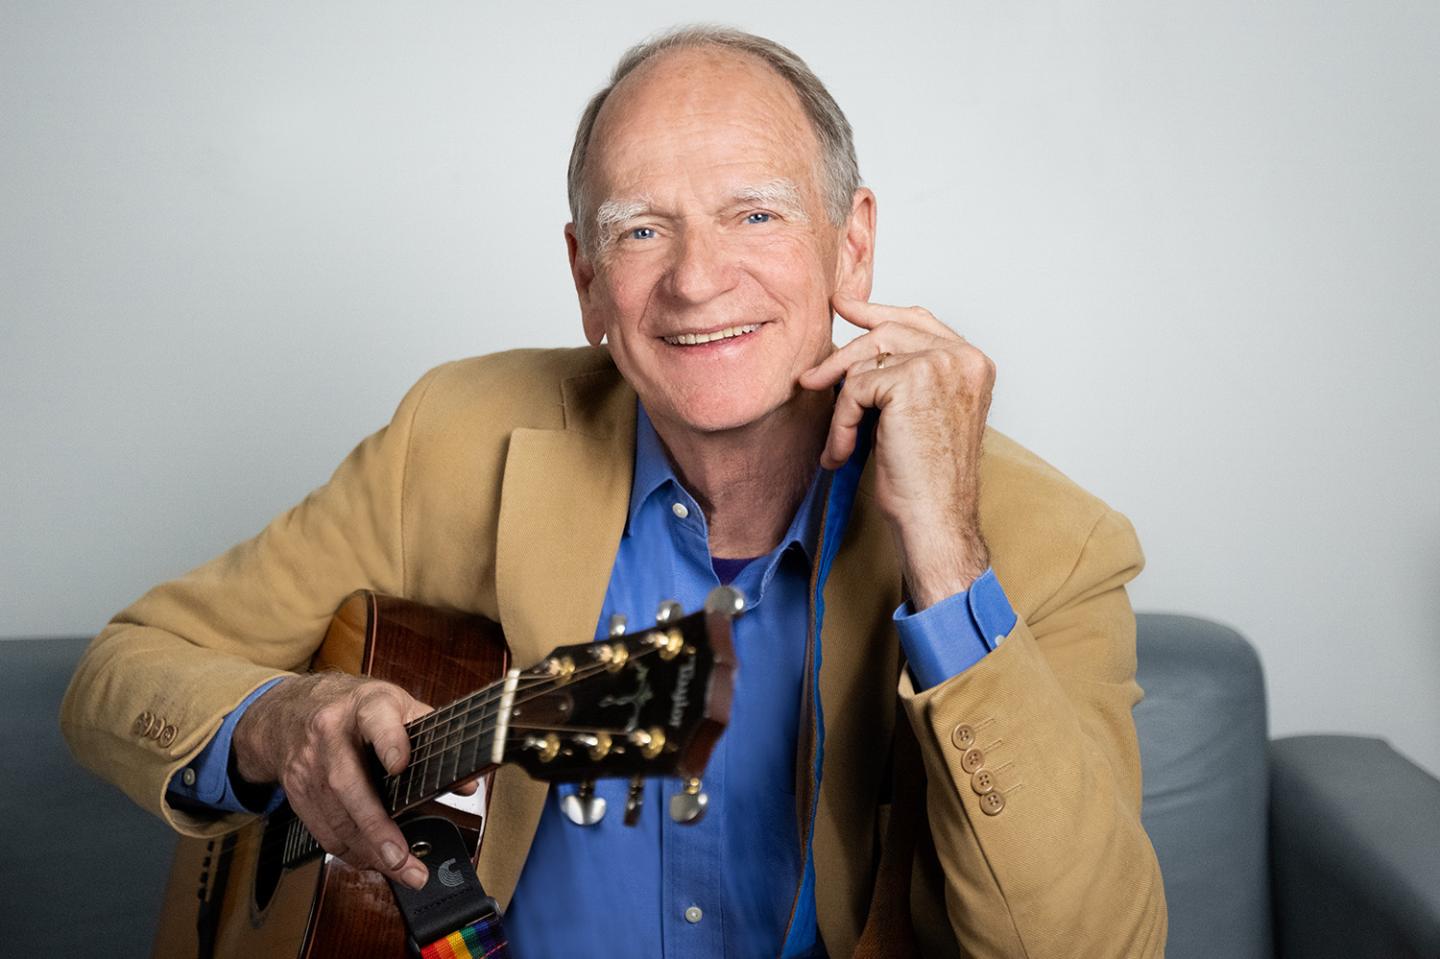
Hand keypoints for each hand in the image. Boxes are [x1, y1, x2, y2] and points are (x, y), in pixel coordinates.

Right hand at [232, 672, 477, 889]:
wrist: (295, 712)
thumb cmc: (358, 711)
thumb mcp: (398, 708)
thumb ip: (433, 740)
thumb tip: (467, 785)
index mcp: (366, 706)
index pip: (377, 720)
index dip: (389, 742)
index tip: (402, 765)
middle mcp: (331, 734)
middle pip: (348, 783)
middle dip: (376, 827)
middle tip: (402, 859)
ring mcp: (308, 764)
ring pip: (334, 816)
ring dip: (368, 851)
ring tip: (401, 871)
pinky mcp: (296, 791)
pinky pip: (321, 830)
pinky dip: (348, 851)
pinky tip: (371, 859)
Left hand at [798, 293, 994, 607]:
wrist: (936, 518)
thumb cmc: (927, 481)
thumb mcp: (919, 416)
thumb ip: (903, 377)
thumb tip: (857, 348)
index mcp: (973, 363)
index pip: (918, 321)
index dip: (877, 313)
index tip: (844, 306)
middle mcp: (964, 357)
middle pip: (887, 331)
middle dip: (844, 355)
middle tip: (812, 378)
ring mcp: (941, 364)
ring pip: (865, 361)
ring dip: (842, 404)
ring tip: (838, 441)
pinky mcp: (911, 380)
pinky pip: (854, 389)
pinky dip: (841, 424)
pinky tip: (841, 454)